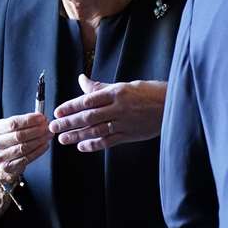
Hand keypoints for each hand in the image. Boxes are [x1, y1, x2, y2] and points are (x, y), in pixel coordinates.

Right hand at [0, 111, 50, 183]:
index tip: (41, 118)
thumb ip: (25, 122)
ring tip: (48, 135)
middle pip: (19, 135)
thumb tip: (42, 118)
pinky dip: (38, 151)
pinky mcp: (8, 167)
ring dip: (39, 140)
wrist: (3, 160)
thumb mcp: (12, 128)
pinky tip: (45, 145)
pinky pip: (26, 158)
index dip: (29, 120)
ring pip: (23, 147)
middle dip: (36, 130)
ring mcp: (0, 156)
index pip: (13, 123)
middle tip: (47, 127)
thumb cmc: (10, 140)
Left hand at [48, 75, 166, 152]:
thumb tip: (81, 80)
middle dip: (69, 123)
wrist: (174, 105)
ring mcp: (125, 122)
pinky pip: (109, 141)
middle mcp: (119, 108)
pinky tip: (82, 146)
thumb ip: (101, 87)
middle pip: (89, 116)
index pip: (89, 100)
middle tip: (53, 127)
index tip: (57, 111)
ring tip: (63, 139)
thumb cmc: (150, 93)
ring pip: (96, 130)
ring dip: (77, 135)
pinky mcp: (130, 135)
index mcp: (117, 92)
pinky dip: (94, 144)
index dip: (71, 106)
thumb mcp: (125, 85)